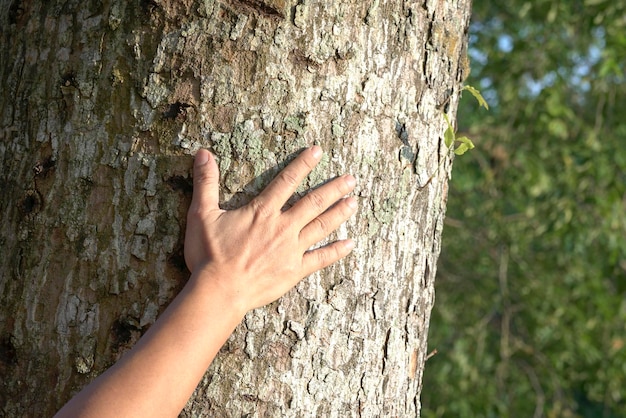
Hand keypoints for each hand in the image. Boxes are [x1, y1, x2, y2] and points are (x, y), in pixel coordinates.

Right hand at [184, 146, 356, 311]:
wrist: (218, 291)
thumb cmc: (208, 254)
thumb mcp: (202, 214)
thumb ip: (205, 182)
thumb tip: (202, 152)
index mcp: (262, 211)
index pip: (287, 181)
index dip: (303, 164)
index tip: (318, 151)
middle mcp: (282, 227)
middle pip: (313, 202)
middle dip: (334, 188)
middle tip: (351, 179)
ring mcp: (291, 249)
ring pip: (321, 226)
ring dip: (339, 213)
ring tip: (354, 202)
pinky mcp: (294, 271)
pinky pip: (320, 259)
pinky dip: (336, 251)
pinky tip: (350, 244)